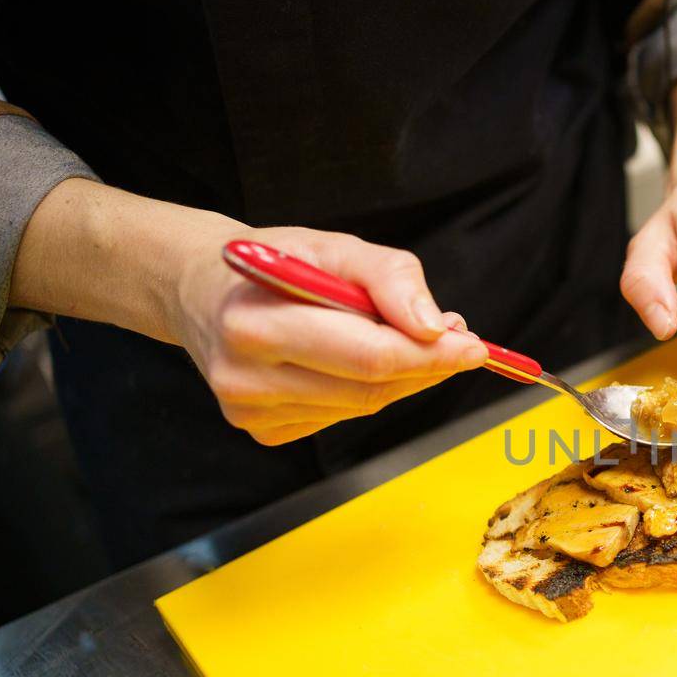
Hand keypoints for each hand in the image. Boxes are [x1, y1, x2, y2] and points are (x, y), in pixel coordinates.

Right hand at [170, 226, 487, 444]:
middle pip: (370, 387)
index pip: (368, 355)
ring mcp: (250, 412)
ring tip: (411, 340)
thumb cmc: (277, 262)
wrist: (202, 290)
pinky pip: (340, 416)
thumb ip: (389, 277)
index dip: (431, 355)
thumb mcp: (334, 246)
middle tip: (461, 342)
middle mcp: (244, 376)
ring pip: (362, 406)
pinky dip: (367, 390)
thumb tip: (435, 327)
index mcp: (254, 322)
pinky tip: (357, 362)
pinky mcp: (262, 431)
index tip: (474, 346)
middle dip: (426, 366)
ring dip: (402, 378)